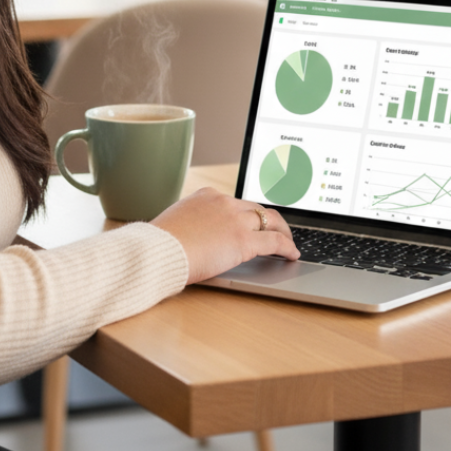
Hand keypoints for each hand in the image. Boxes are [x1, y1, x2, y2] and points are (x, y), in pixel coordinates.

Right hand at [150, 187, 299, 283]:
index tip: (253, 221)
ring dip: (283, 232)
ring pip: (270, 220)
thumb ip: (191, 224)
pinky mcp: (243, 240)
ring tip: (288, 243)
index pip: (236, 202)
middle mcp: (224, 202)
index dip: (248, 213)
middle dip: (269, 220)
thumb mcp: (176, 224)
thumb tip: (195, 236)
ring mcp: (235, 219)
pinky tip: (292, 255)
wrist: (158, 251)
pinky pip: (274, 242)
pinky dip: (287, 247)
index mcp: (206, 196)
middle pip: (256, 208)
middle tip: (278, 231)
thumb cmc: (160, 244)